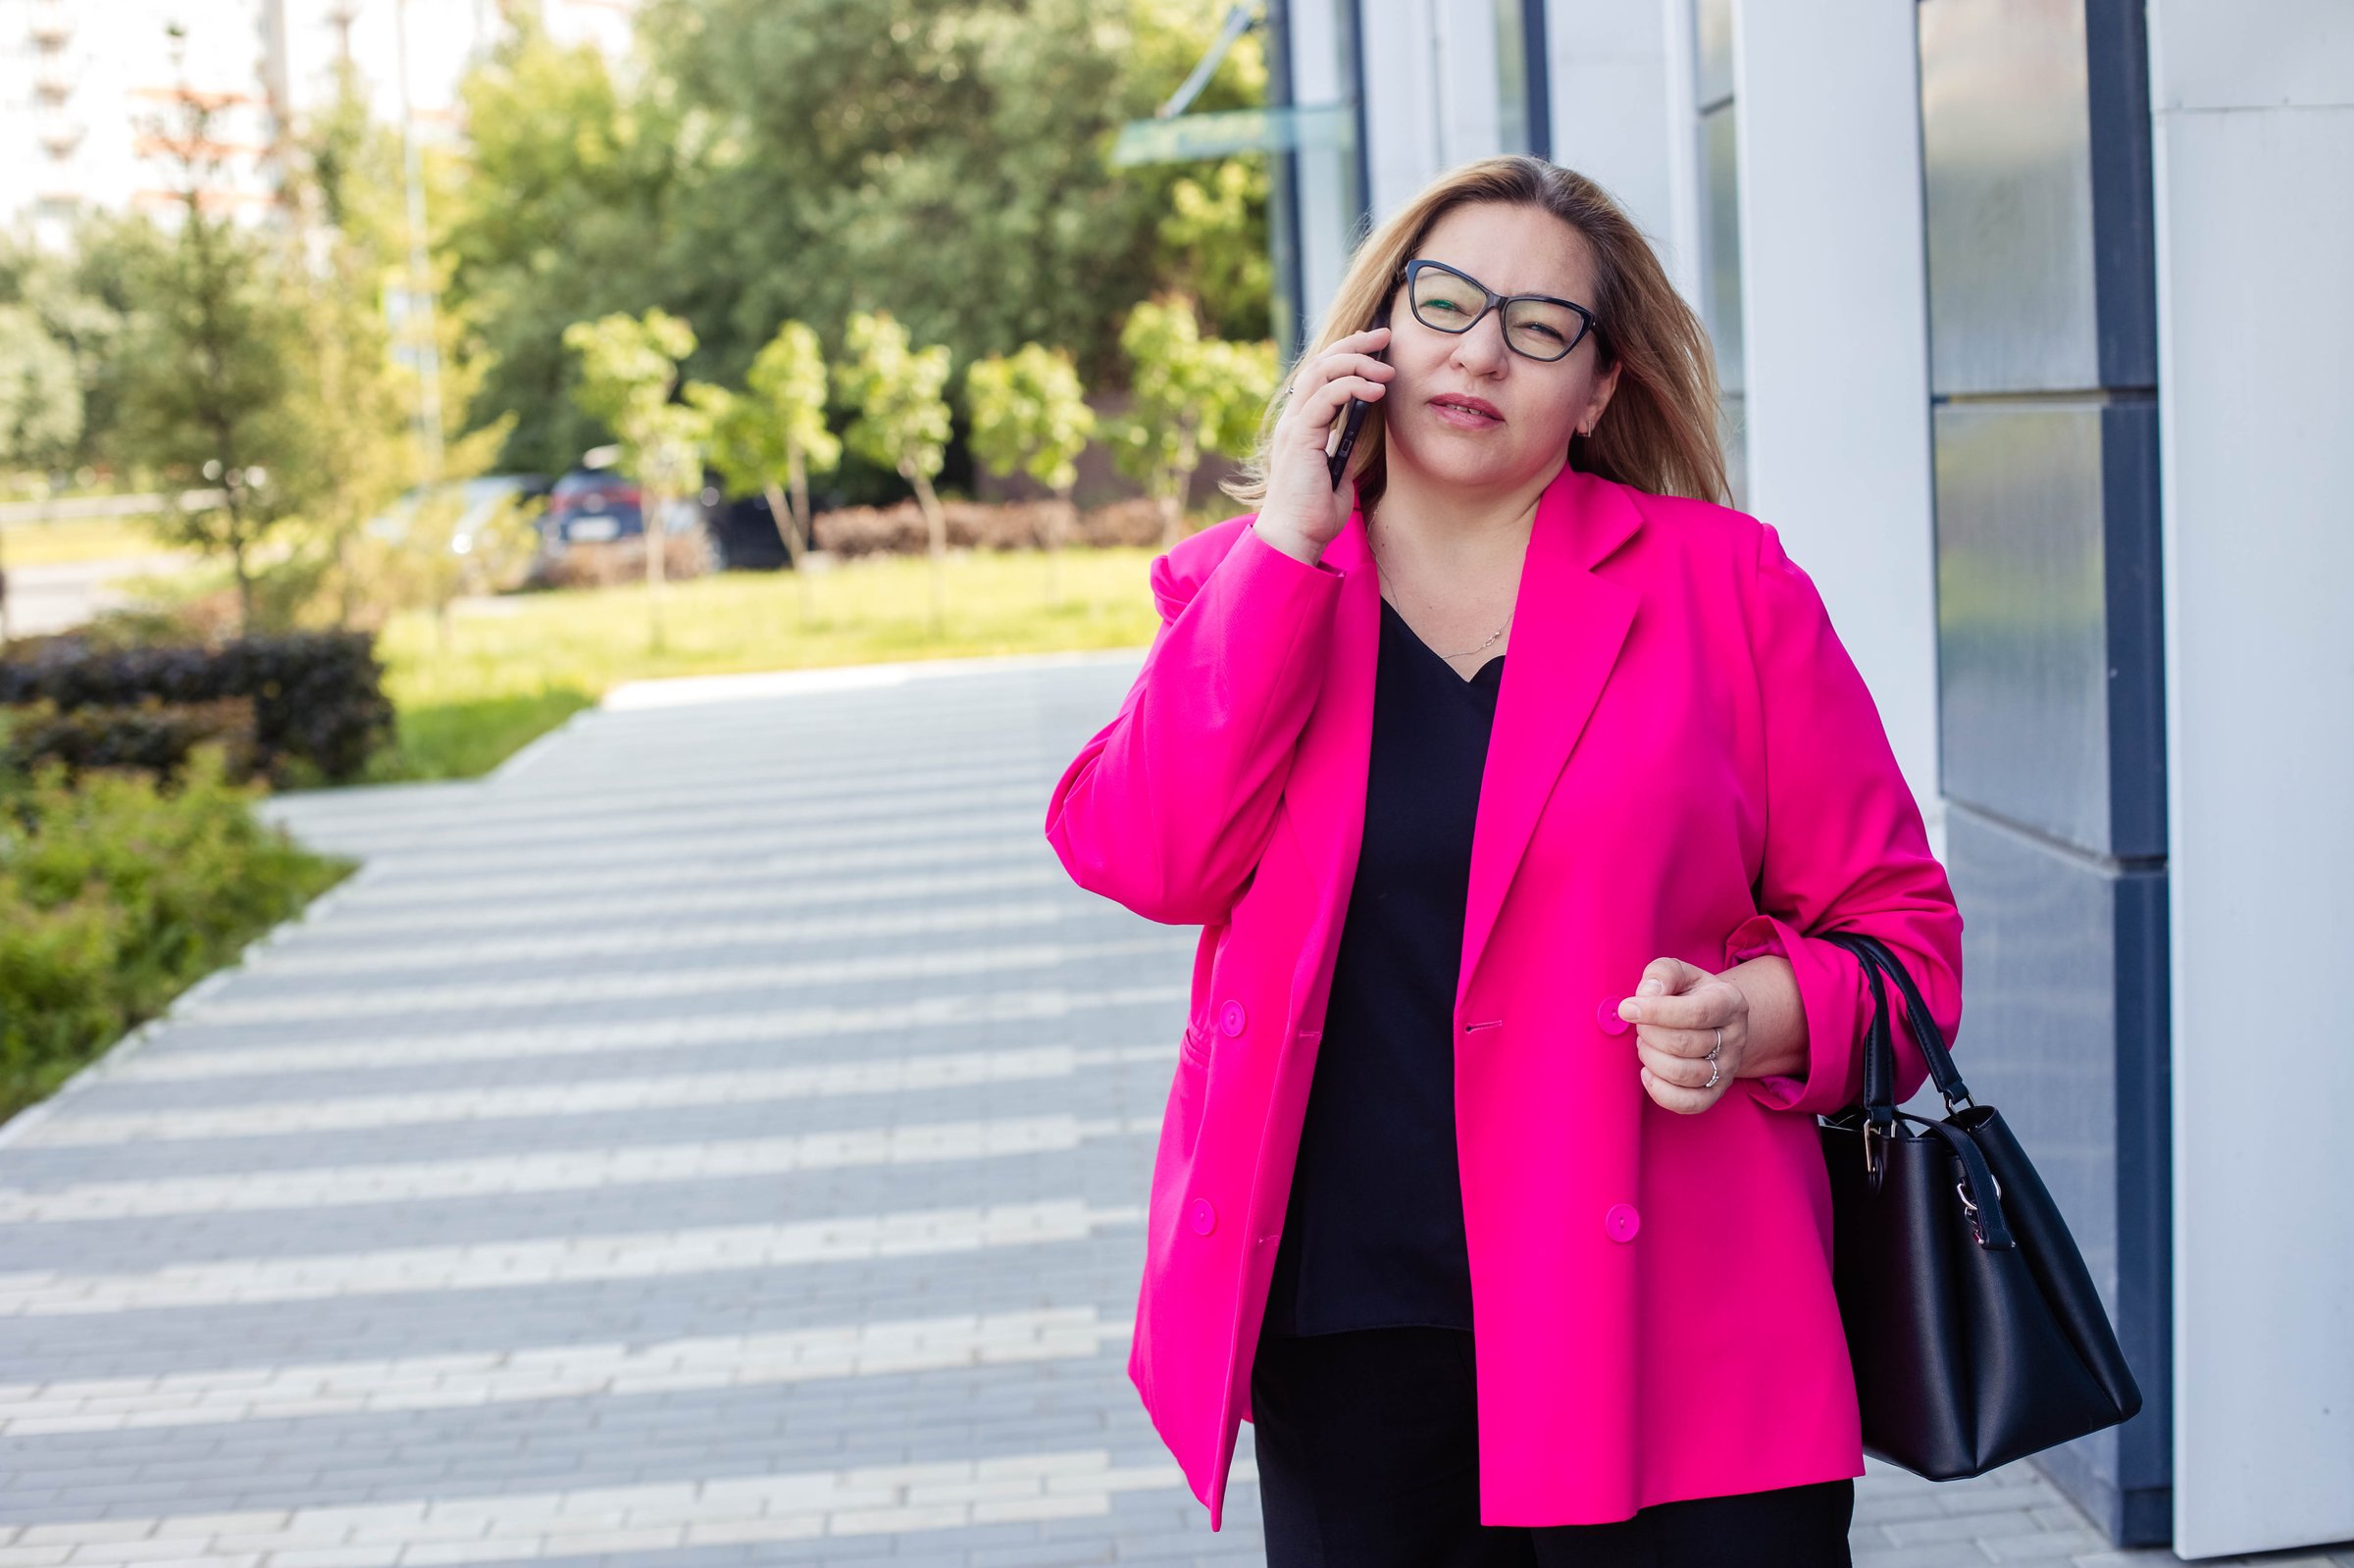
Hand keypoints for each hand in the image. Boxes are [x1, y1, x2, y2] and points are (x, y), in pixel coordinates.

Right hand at [1253, 325, 1394, 564]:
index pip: (1321, 373)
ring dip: (1357, 363)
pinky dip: (1352, 387)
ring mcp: (1294, 426)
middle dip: (1355, 344)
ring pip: (1320, 372)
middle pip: (1320, 362)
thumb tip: (1364, 424)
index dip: (1348, 354)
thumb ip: (1345, 444)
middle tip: (1385, 336)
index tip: (1378, 347)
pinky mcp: (1300, 437)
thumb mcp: (1339, 469)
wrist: (1296, 537)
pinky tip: (1376, 391)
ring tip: (1386, 370)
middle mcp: (1294, 419)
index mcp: (1301, 424)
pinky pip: (1325, 397)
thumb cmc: (1316, 511)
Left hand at [1618, 956, 1747, 1114]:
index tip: (1626, 1008)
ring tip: (1647, 1044)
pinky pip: (1689, 1104)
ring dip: (1651, 1058)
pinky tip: (1648, 1071)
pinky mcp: (1715, 1092)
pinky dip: (1660, 1091)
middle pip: (1684, 1044)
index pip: (1695, 1013)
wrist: (1713, 1020)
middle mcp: (1736, 1037)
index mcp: (1729, 1002)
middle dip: (1650, 1034)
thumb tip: (1647, 994)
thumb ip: (1662, 973)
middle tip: (1641, 1025)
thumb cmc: (1689, 993)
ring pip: (1684, 1074)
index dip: (1656, 1012)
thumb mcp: (1678, 973)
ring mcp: (1728, 1068)